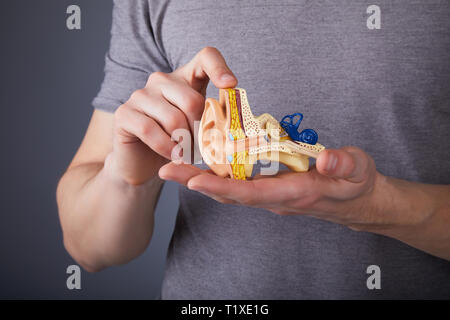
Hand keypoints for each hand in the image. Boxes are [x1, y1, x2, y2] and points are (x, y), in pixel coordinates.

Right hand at [108, 47, 237, 184]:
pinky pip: (150, 130)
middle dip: (199, 130)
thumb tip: (232, 123)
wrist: (143, 163)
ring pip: (173, 118)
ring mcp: (140, 95)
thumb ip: (213, 118)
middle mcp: (161, 80)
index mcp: (185, 79)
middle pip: (192, 100)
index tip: (231, 85)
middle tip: (200, 149)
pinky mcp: (125, 113)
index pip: (206, 57)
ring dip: (184, 144)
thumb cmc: (176, 143)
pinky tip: (173, 156)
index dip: (220, 68)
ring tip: (187, 155)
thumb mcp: (199, 128)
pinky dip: (166, 148)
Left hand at [159, 146, 390, 229]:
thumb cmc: (356, 183)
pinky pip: (238, 184)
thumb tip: (325, 161)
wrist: (356, 201)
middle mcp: (275, 197)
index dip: (222, 187)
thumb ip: (343, 164)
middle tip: (166, 170)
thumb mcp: (358, 170)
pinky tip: (202, 164)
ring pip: (230, 189)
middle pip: (230, 193)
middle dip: (197, 183)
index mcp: (293, 193)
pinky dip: (216, 176)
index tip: (194, 180)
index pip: (252, 193)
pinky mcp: (269, 188)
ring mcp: (270, 194)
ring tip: (174, 166)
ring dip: (201, 179)